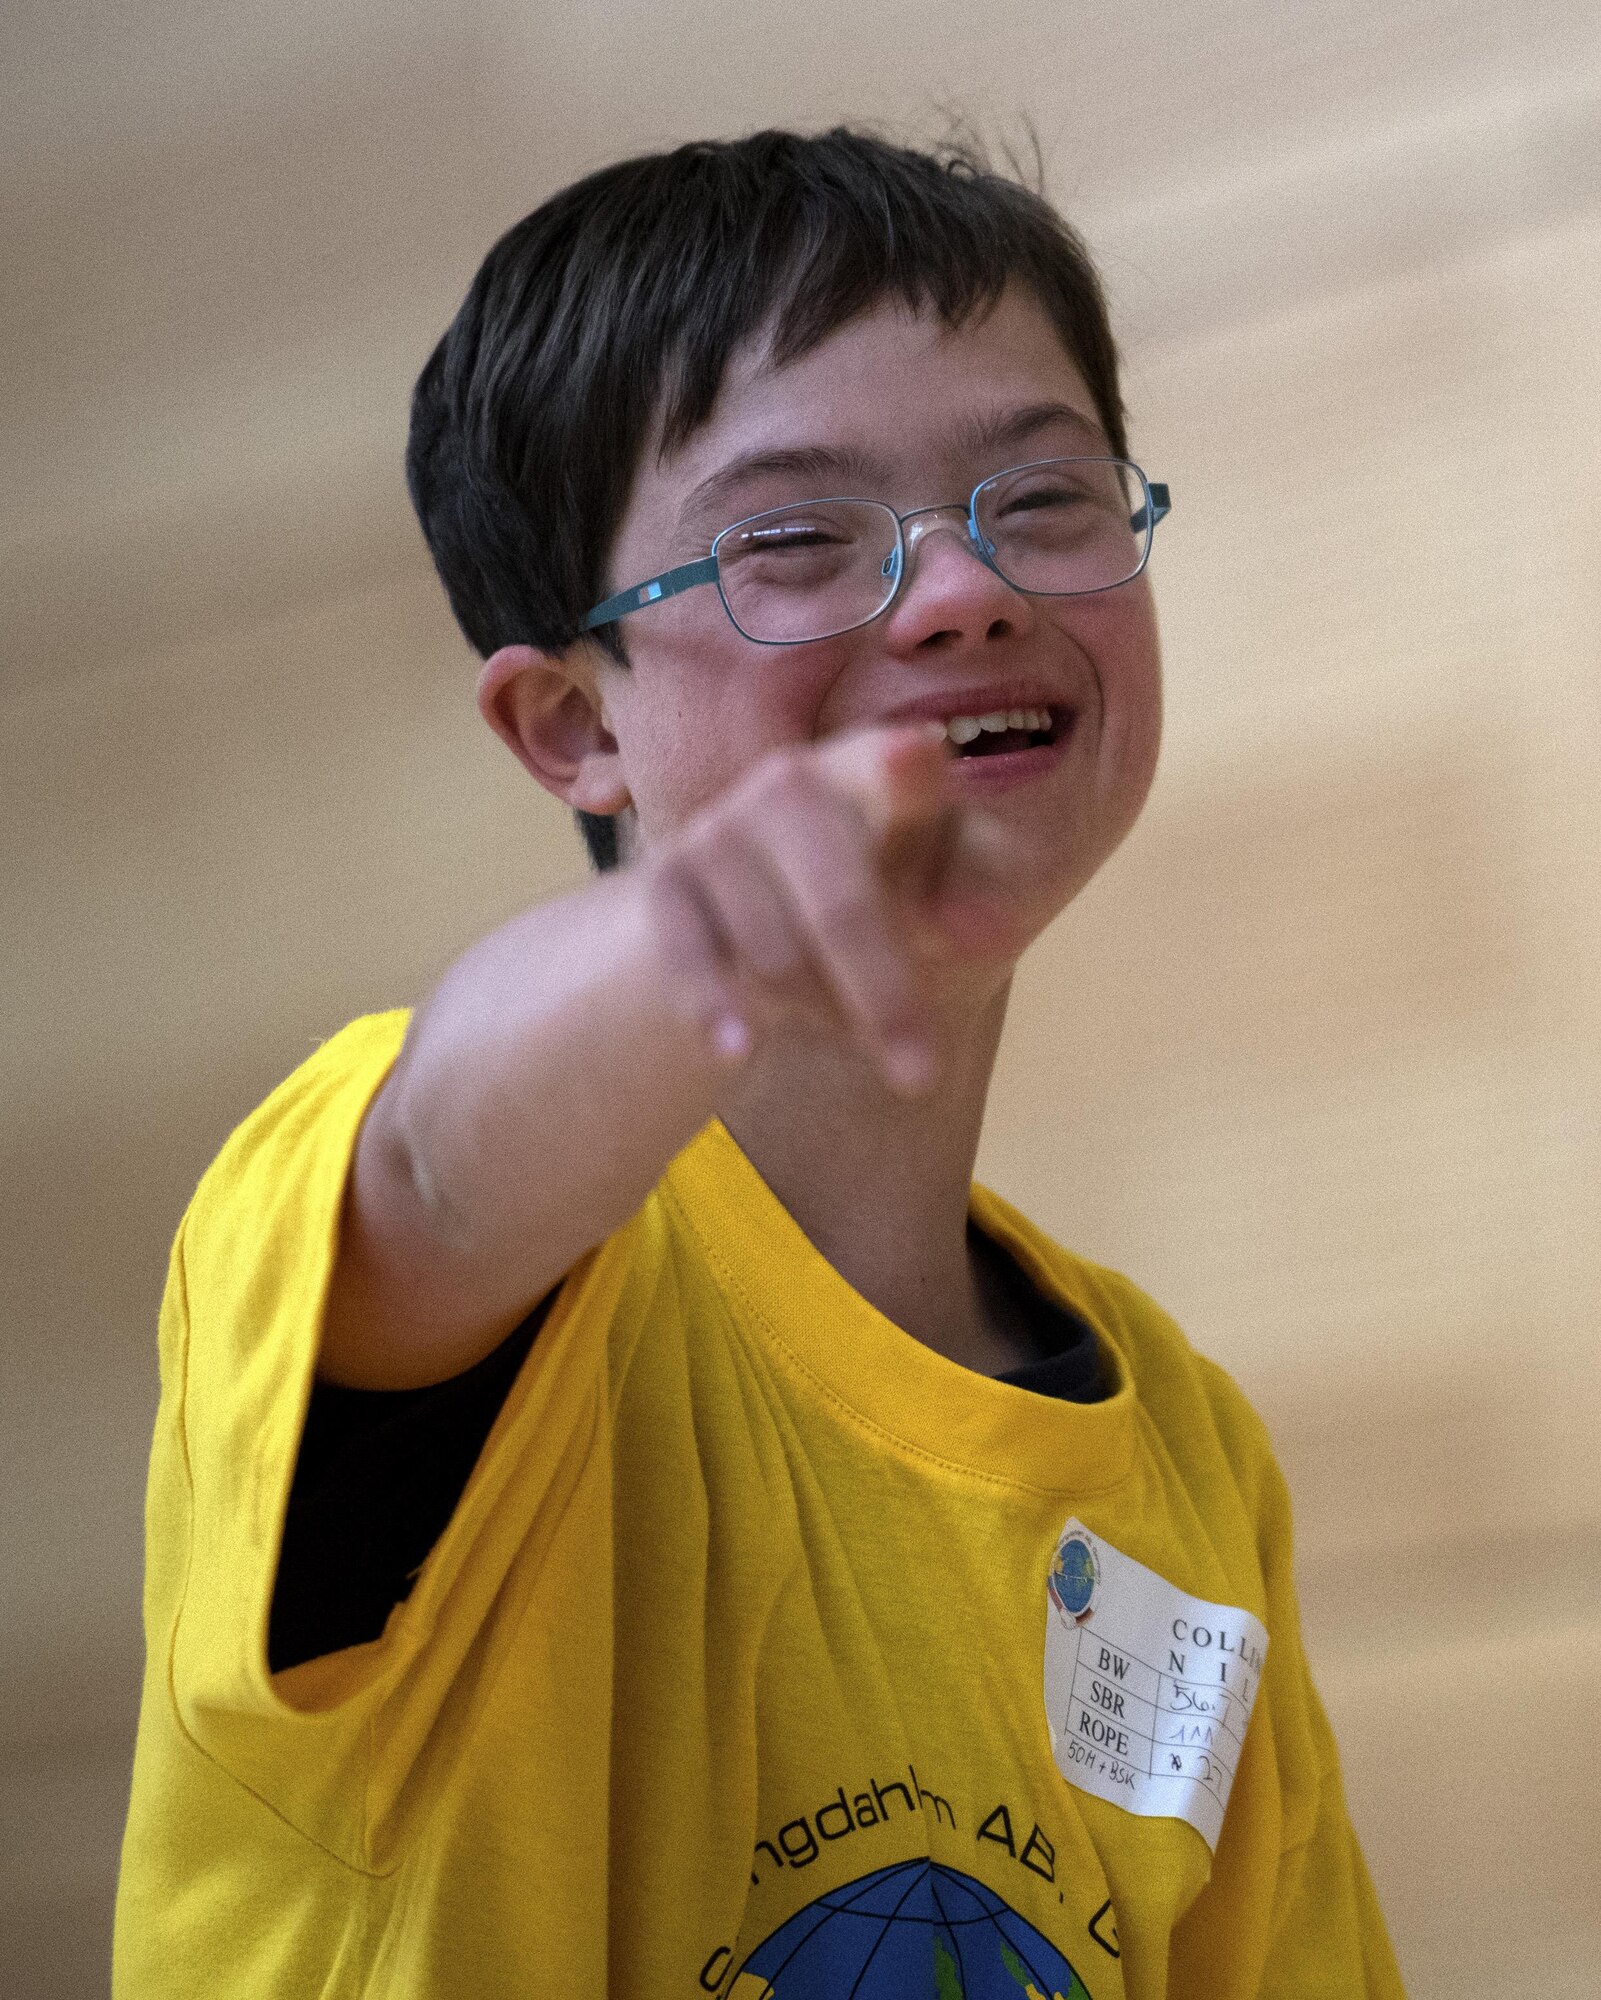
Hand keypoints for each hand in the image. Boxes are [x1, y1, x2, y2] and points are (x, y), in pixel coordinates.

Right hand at [640, 722, 1026, 1093]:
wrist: (736, 890)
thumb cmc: (860, 878)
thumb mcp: (921, 886)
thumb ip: (960, 903)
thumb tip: (989, 929)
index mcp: (871, 771)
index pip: (898, 770)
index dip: (905, 769)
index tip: (916, 758)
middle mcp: (792, 784)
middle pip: (845, 907)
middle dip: (884, 998)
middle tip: (922, 1079)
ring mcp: (721, 828)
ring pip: (779, 957)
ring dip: (820, 1012)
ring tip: (837, 1021)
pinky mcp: (666, 880)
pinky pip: (691, 958)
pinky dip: (714, 1008)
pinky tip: (737, 1052)